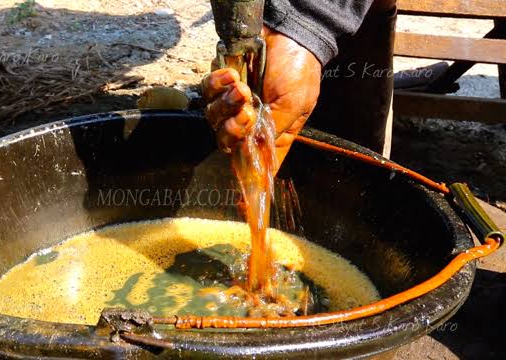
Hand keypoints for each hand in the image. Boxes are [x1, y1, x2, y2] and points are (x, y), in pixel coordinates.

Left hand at [202, 26, 321, 169]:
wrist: (289, 32)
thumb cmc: (299, 70)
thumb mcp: (295, 105)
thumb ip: (273, 130)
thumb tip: (254, 152)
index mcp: (272, 135)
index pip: (256, 163)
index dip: (247, 178)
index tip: (241, 197)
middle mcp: (250, 123)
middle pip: (226, 142)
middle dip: (233, 130)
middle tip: (246, 113)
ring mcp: (232, 103)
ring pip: (213, 118)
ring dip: (226, 104)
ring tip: (242, 88)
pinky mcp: (220, 83)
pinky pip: (207, 91)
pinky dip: (217, 84)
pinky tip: (233, 75)